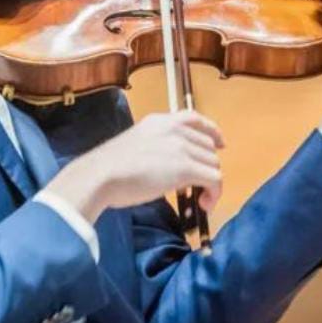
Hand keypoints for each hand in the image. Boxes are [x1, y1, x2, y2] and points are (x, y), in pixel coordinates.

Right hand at [45, 109, 224, 222]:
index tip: (220, 144)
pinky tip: (203, 204)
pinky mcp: (185, 167)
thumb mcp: (135, 145)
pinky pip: (214, 179)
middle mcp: (174, 129)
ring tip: (200, 199)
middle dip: (207, 166)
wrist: (101, 175)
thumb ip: (156, 148)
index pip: (194, 118)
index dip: (212, 131)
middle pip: (208, 146)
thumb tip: (172, 168)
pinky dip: (214, 193)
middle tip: (198, 186)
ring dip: (211, 183)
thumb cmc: (109, 167)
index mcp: (159, 121)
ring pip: (214, 164)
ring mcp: (181, 147)